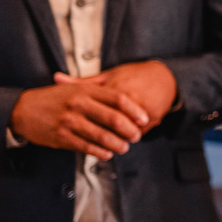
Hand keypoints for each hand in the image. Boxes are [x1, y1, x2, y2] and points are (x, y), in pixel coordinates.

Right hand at [9, 80, 148, 158]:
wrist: (23, 110)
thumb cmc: (53, 99)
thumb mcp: (74, 88)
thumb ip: (97, 90)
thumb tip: (125, 98)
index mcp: (84, 90)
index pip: (117, 99)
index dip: (134, 110)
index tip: (144, 118)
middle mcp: (78, 104)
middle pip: (113, 118)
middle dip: (130, 130)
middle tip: (137, 136)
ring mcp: (70, 121)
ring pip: (102, 136)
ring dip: (118, 144)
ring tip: (124, 147)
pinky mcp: (62, 137)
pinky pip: (87, 147)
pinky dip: (101, 152)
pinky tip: (108, 153)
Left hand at [55, 60, 178, 133]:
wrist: (164, 77)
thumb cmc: (134, 75)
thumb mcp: (108, 75)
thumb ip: (81, 81)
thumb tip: (56, 78)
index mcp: (114, 86)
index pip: (96, 107)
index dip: (86, 121)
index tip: (77, 128)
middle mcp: (129, 96)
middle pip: (110, 122)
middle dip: (101, 135)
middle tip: (89, 142)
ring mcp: (142, 108)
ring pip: (125, 130)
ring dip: (117, 140)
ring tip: (108, 145)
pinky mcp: (154, 117)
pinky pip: (139, 132)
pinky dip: (130, 138)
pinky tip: (124, 141)